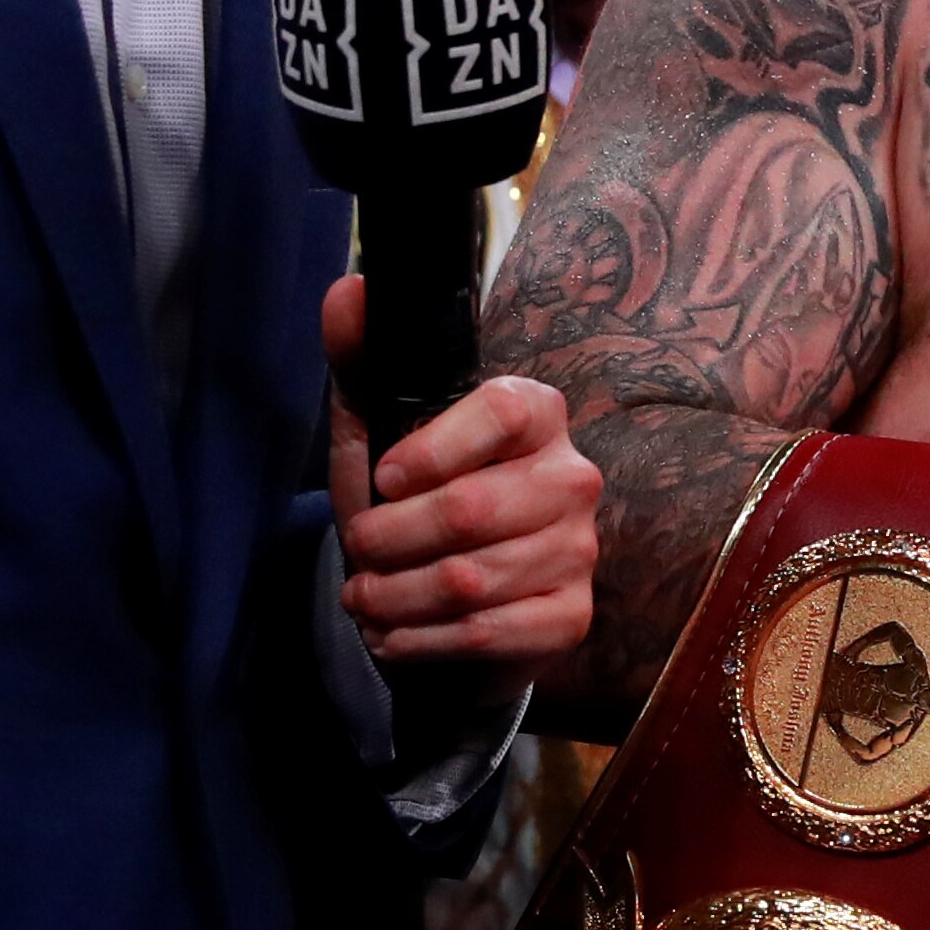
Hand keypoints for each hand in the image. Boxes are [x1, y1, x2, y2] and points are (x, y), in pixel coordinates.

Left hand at [323, 274, 602, 678]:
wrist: (439, 607)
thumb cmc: (410, 506)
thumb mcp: (375, 430)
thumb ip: (363, 361)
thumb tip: (350, 289)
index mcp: (536, 415)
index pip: (505, 411)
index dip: (434, 449)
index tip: (386, 479)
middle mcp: (573, 476)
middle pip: (471, 509)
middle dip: (388, 540)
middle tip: (360, 550)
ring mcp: (580, 550)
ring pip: (468, 581)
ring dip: (392, 597)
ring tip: (367, 596)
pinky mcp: (571, 617)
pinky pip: (485, 633)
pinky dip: (418, 641)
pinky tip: (395, 633)